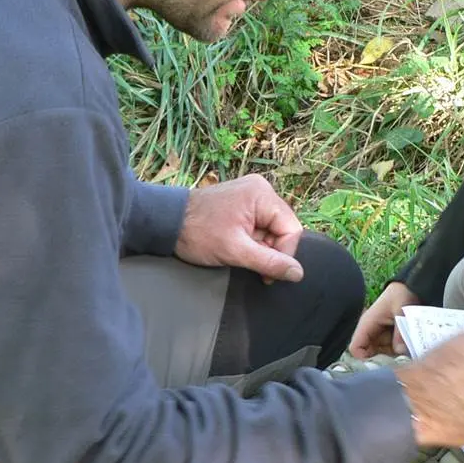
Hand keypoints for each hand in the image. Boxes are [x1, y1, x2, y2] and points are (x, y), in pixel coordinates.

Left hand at [174, 174, 303, 282]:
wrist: (166, 221)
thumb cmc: (197, 233)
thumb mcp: (235, 251)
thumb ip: (269, 262)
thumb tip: (298, 273)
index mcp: (263, 195)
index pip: (292, 229)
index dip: (283, 254)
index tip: (266, 273)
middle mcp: (262, 189)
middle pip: (283, 227)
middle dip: (271, 250)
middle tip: (251, 263)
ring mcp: (252, 193)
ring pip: (273, 227)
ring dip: (261, 245)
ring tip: (240, 251)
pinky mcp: (244, 201)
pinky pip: (261, 222)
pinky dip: (253, 238)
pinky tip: (238, 243)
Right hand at [350, 282, 417, 357]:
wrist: (412, 287)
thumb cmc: (402, 294)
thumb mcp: (401, 310)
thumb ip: (400, 331)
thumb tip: (400, 351)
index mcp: (367, 324)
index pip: (356, 348)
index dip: (364, 359)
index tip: (381, 364)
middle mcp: (371, 332)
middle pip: (370, 356)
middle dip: (383, 361)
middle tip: (399, 361)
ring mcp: (381, 336)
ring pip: (382, 356)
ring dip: (393, 357)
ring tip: (407, 353)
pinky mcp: (390, 338)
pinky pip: (392, 351)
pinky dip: (399, 352)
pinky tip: (409, 349)